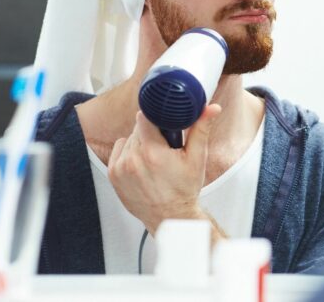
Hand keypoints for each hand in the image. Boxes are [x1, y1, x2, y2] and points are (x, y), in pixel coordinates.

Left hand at [108, 104, 221, 236]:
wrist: (169, 215)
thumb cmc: (184, 189)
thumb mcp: (197, 158)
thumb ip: (201, 129)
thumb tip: (211, 109)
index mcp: (153, 153)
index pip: (145, 118)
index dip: (155, 118)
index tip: (163, 123)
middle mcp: (133, 159)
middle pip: (138, 129)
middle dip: (151, 133)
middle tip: (164, 147)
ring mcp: (120, 167)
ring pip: (129, 139)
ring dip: (140, 143)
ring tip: (153, 158)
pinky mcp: (113, 174)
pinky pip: (119, 150)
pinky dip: (129, 153)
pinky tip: (141, 164)